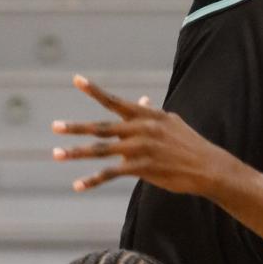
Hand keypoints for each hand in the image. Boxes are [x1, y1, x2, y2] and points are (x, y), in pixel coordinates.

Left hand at [52, 77, 233, 194]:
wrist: (207, 167)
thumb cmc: (189, 143)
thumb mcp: (170, 122)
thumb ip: (149, 113)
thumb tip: (138, 100)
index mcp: (145, 115)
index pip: (114, 101)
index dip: (94, 90)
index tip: (76, 79)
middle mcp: (140, 129)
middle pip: (101, 127)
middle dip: (76, 127)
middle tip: (55, 127)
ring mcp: (139, 149)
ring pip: (101, 150)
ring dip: (76, 153)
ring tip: (56, 154)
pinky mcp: (141, 168)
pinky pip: (111, 173)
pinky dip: (93, 179)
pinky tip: (78, 185)